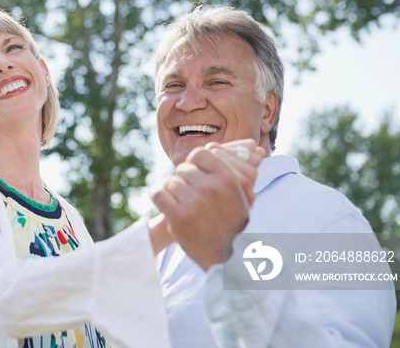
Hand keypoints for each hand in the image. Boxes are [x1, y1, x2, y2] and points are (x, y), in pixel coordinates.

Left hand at [150, 139, 264, 269]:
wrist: (227, 256)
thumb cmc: (233, 222)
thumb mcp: (242, 194)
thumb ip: (229, 169)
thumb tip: (226, 144)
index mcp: (227, 178)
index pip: (199, 153)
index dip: (194, 164)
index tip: (196, 176)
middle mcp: (210, 187)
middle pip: (183, 169)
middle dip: (184, 181)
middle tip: (190, 196)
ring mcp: (194, 202)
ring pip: (170, 182)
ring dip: (173, 192)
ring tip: (182, 204)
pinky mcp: (178, 216)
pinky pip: (158, 193)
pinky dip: (158, 197)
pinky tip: (164, 203)